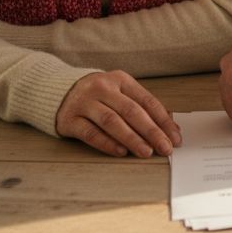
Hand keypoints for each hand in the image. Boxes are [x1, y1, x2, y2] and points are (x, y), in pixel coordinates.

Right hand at [55, 70, 181, 157]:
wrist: (56, 90)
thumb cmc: (97, 95)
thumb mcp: (119, 92)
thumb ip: (141, 107)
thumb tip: (169, 127)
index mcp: (120, 80)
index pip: (147, 101)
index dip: (163, 120)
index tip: (175, 137)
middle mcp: (102, 88)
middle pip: (132, 111)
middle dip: (152, 132)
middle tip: (165, 148)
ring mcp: (85, 103)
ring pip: (112, 122)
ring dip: (132, 138)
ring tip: (147, 152)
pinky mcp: (70, 119)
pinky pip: (91, 133)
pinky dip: (107, 143)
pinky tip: (121, 152)